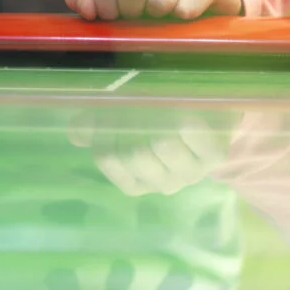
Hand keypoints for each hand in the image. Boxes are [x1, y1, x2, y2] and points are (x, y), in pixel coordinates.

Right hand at [66, 103, 239, 196]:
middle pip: (133, 154)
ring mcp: (191, 172)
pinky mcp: (214, 156)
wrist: (204, 109)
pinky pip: (191, 132)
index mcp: (137, 181)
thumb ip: (94, 127)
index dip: (107, 132)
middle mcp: (163, 183)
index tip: (115, 116)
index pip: (107, 159)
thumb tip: (76, 134)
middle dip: (133, 122)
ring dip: (159, 117)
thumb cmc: (156, 116)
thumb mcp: (119, 120)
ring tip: (163, 108)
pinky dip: (186, 117)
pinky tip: (186, 111)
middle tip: (141, 106)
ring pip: (162, 144)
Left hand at [67, 0, 243, 20]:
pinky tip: (186, 11)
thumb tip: (84, 8)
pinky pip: (185, 9)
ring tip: (164, 11)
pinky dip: (181, 20)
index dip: (105, 7)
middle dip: (132, 12)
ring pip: (158, 0)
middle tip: (141, 15)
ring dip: (158, 17)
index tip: (114, 15)